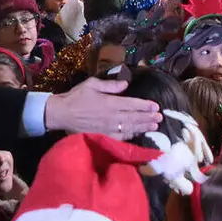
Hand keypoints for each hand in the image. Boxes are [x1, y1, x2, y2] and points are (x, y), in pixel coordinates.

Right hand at [44, 77, 162, 138]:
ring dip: (143, 127)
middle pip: (135, 117)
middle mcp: (112, 116)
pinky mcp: (104, 135)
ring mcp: (109, 128)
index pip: (132, 104)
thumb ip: (110, 85)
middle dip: (148, 118)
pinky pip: (120, 136)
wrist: (62, 114)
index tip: (156, 107)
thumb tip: (125, 84)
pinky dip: (131, 135)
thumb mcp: (92, 84)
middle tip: (160, 118)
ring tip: (154, 126)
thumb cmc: (76, 97)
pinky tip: (138, 133)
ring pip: (130, 128)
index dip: (145, 106)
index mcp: (111, 103)